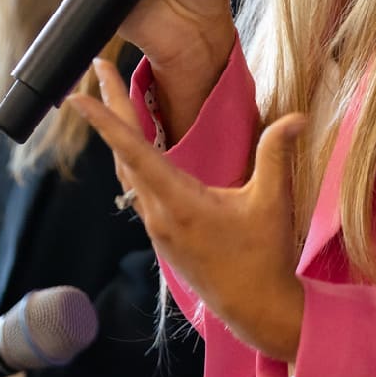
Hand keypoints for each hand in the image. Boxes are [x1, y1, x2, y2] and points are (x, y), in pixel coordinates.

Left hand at [69, 59, 306, 361]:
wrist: (254, 308)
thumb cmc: (263, 256)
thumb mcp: (272, 202)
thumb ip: (276, 154)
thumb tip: (296, 116)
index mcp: (178, 201)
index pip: (134, 152)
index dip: (106, 121)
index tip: (78, 97)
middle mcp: (158, 213)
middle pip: (123, 152)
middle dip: (109, 108)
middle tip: (99, 68)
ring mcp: (156, 225)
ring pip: (127, 171)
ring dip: (118, 133)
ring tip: (111, 97)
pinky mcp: (162, 233)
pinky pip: (137, 187)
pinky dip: (130, 157)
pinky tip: (133, 144)